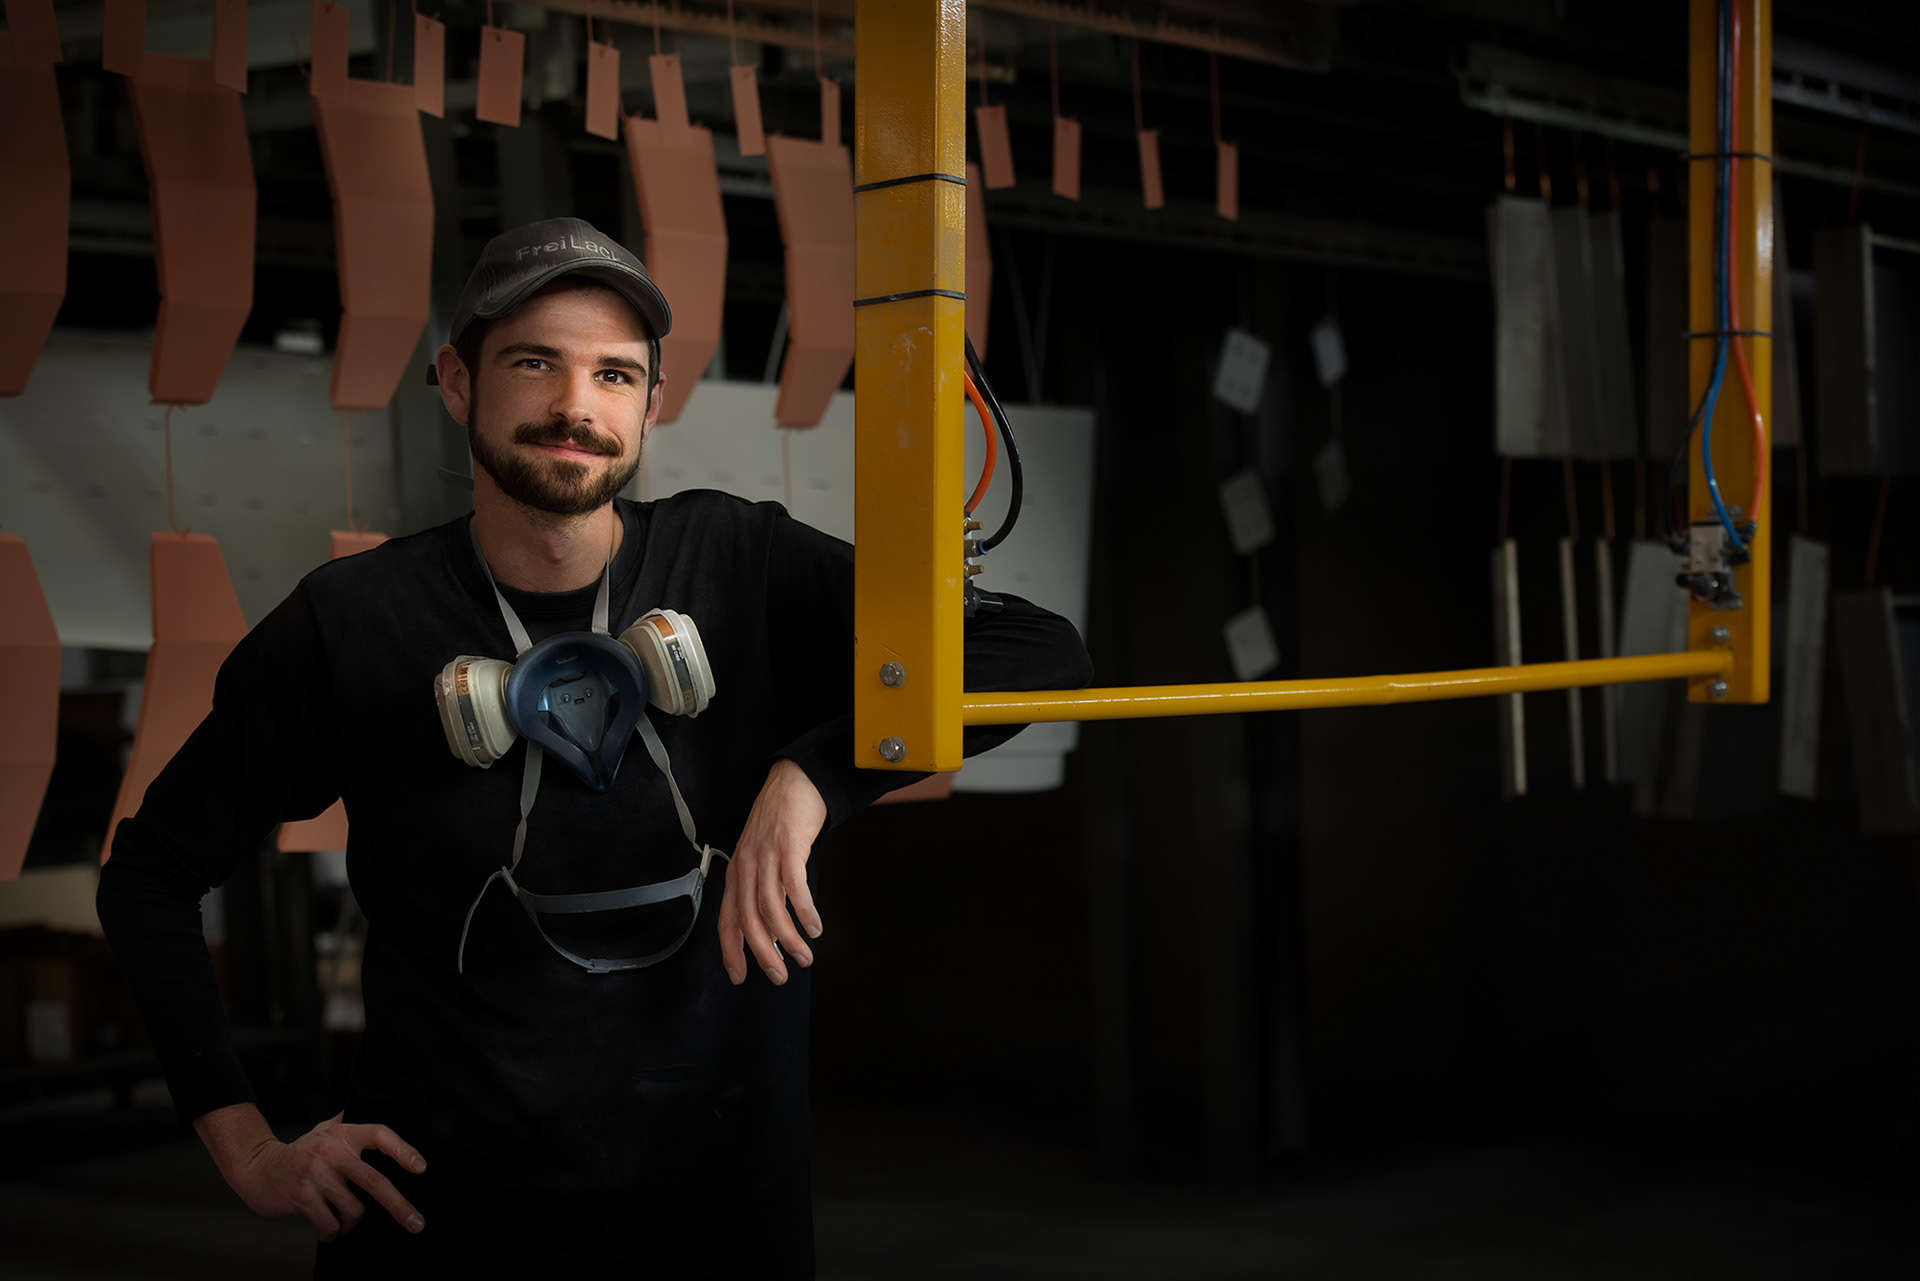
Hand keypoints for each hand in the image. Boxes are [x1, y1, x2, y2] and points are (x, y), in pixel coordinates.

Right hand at [194, 1103, 426, 1240]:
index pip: (380, 1135)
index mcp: (343, 1134)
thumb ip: (347, 1120)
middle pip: (374, 1182)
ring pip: (353, 1210)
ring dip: (352, 1223)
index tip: (421, 1168)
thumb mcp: (323, 1129)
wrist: (258, 1167)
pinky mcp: (302, 1197)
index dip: (402, 1150)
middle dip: (399, 1206)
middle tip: (416, 1223)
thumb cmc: (298, 1151)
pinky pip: (330, 1224)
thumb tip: (369, 1101)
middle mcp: (332, 1152)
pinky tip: (328, 1231)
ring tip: (345, 1223)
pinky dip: (333, 1233)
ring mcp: (317, 1175)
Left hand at [719, 758, 828, 984]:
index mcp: (737, 872)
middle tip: (779, 976)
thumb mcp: (761, 856)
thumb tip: (771, 928)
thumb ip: (762, 888)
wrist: (794, 781)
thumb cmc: (779, 822)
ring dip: (788, 938)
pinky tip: (815, 926)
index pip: (727, 919)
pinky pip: (794, 887)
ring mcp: (766, 856)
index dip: (731, 951)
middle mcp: (746, 866)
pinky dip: (804, 911)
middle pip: (748, 920)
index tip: (739, 977)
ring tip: (804, 956)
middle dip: (763, 954)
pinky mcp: (788, 847)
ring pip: (770, 908)